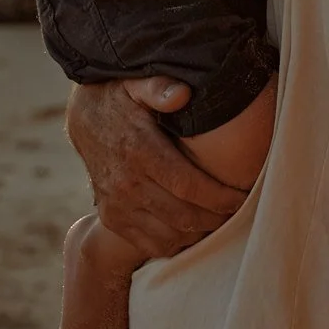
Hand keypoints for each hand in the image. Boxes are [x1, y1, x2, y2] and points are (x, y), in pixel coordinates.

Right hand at [65, 80, 246, 258]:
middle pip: (183, 216)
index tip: (243, 197)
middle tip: (239, 211)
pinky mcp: (111, 218)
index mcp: (139, 151)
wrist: (85, 120)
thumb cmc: (122, 99)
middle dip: (217, 218)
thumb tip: (182, 94)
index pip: (188, 185)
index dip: (220, 197)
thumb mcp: (137, 83)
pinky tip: (193, 229)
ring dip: (199, 233)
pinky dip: (175, 244)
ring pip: (169, 236)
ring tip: (220, 219)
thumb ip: (159, 88)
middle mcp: (126, 183)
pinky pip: (149, 244)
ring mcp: (117, 205)